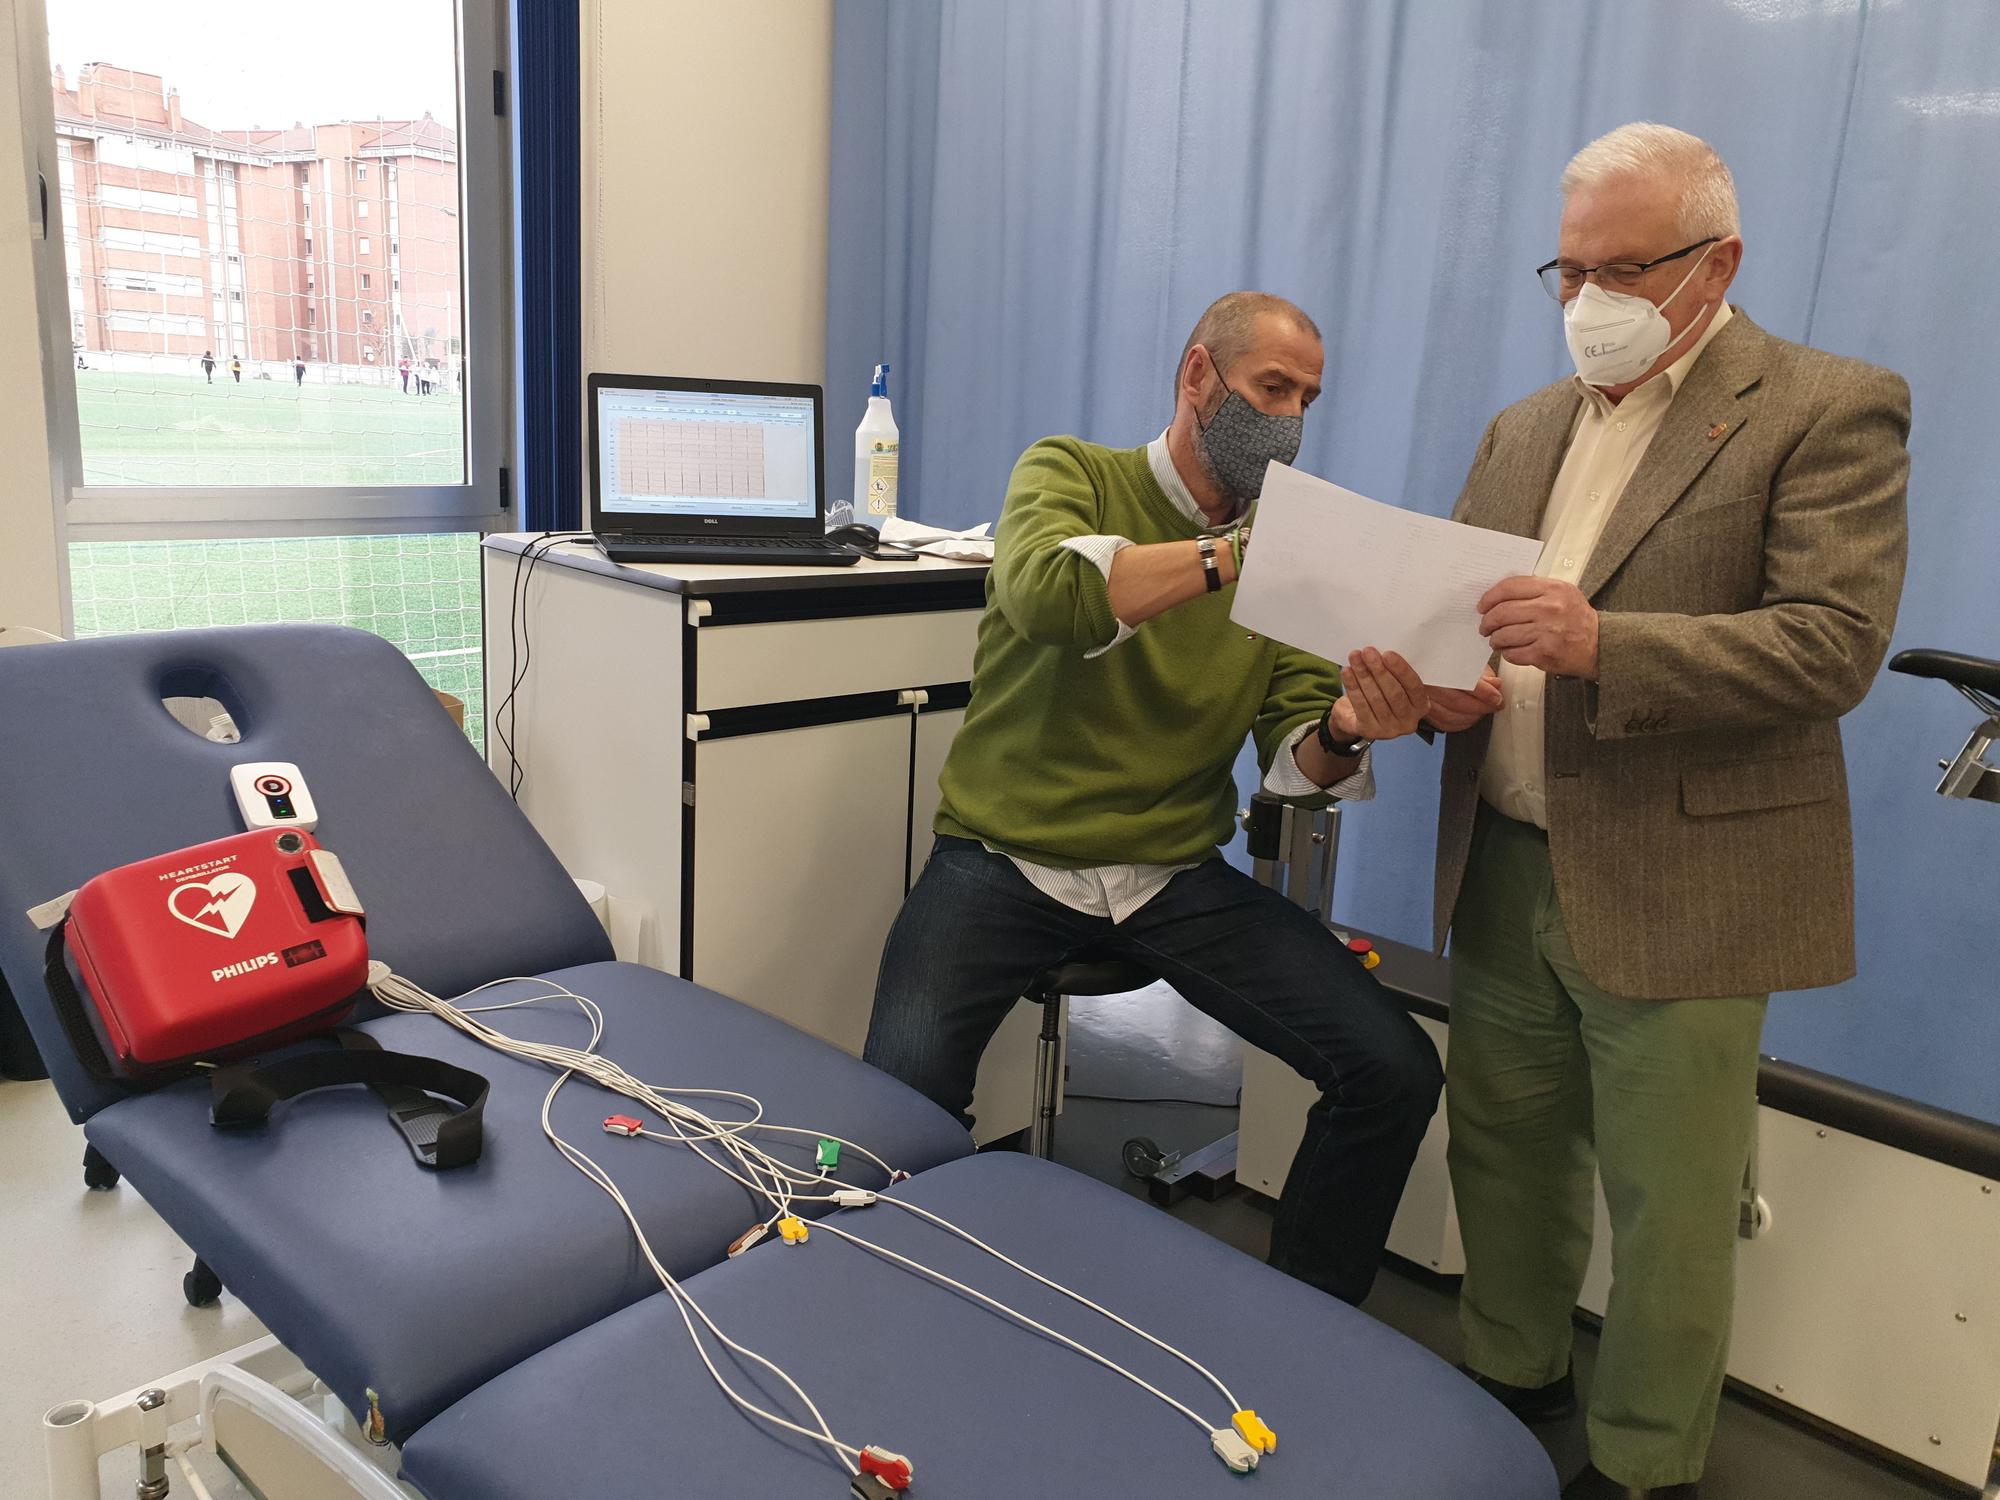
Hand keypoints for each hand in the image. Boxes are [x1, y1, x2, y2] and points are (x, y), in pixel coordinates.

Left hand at [1329, 648, 1426, 741]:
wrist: (1358, 718)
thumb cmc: (1381, 695)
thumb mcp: (1394, 684)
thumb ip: (1395, 672)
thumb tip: (1383, 652)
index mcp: (1421, 706)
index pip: (1414, 687)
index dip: (1401, 670)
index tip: (1387, 654)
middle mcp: (1408, 721)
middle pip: (1394, 693)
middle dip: (1379, 670)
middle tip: (1368, 652)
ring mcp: (1389, 729)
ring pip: (1375, 698)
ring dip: (1363, 674)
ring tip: (1355, 657)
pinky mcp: (1370, 731)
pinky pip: (1360, 705)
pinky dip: (1352, 686)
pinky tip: (1347, 672)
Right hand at [1426, 667, 1503, 731]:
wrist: (1423, 663)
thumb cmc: (1445, 661)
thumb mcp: (1466, 659)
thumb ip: (1481, 672)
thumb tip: (1495, 684)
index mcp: (1435, 667)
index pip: (1462, 683)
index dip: (1483, 693)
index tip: (1497, 697)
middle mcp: (1425, 684)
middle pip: (1456, 702)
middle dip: (1481, 707)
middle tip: (1496, 705)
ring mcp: (1421, 700)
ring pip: (1449, 716)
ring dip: (1472, 717)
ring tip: (1485, 710)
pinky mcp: (1423, 711)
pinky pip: (1443, 724)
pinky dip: (1460, 723)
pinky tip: (1471, 717)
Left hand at [1478, 576, 1599, 677]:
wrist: (1600, 644)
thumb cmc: (1577, 618)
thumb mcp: (1562, 592)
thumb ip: (1534, 588)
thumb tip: (1499, 593)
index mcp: (1552, 589)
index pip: (1509, 587)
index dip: (1490, 597)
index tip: (1483, 605)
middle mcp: (1549, 609)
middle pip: (1502, 612)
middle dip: (1487, 621)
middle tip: (1485, 625)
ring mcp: (1547, 632)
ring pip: (1504, 634)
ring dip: (1495, 639)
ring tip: (1496, 639)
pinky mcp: (1545, 654)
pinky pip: (1513, 653)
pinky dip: (1506, 653)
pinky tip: (1510, 650)